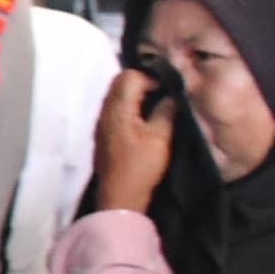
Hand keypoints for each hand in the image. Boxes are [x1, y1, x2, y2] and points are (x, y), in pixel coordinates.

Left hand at [92, 67, 177, 214]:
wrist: (120, 197)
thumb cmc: (140, 168)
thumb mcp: (160, 139)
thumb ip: (166, 112)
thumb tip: (173, 96)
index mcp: (117, 110)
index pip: (130, 77)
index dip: (151, 77)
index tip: (168, 87)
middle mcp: (105, 112)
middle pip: (119, 82)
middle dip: (142, 81)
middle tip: (163, 92)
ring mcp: (101, 122)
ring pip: (116, 94)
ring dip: (135, 93)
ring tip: (156, 102)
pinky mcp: (104, 133)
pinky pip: (114, 108)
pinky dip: (129, 105)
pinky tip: (144, 116)